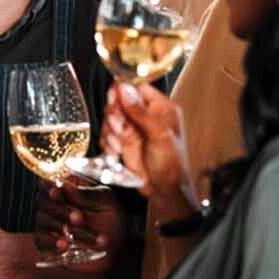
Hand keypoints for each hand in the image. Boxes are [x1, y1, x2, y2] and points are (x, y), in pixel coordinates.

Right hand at [33, 179, 126, 266]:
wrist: (116, 248)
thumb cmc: (111, 219)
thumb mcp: (106, 202)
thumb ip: (89, 194)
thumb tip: (68, 187)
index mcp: (67, 189)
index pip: (48, 182)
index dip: (48, 187)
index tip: (56, 192)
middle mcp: (55, 204)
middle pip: (41, 201)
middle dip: (60, 210)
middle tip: (79, 217)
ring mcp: (50, 224)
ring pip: (43, 221)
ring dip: (61, 228)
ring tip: (82, 235)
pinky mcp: (48, 243)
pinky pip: (41, 241)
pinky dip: (51, 243)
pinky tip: (65, 245)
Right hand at [104, 84, 192, 202]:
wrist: (163, 190)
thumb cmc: (172, 165)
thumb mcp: (159, 136)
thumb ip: (141, 112)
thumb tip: (126, 90)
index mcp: (160, 108)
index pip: (137, 87)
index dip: (123, 90)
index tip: (114, 97)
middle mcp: (145, 115)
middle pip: (118, 101)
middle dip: (115, 115)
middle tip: (119, 126)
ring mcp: (132, 128)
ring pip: (109, 118)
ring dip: (111, 131)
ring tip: (122, 143)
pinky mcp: (122, 141)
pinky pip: (106, 134)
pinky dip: (108, 143)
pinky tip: (118, 150)